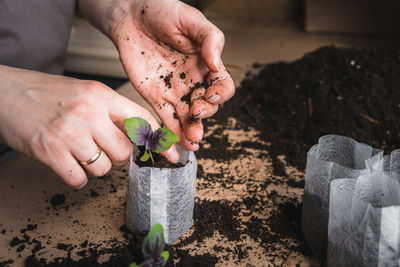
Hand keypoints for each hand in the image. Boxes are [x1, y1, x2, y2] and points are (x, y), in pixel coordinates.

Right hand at [0, 65, 178, 187]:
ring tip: (79, 151)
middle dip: (117, 157)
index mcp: (102, 95)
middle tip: (101, 149)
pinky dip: (76, 177)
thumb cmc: (49, 94)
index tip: (173, 156)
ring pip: (104, 168)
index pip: (143, 121)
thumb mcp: (87, 93)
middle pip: (124, 152)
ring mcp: (70, 132)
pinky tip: (66, 162)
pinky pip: (80, 179)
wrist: (6, 92)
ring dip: (95, 167)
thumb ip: (113, 113)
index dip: (161, 142)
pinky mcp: (51, 152)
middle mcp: (89, 112)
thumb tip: (141, 138)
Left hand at [108, 0, 234, 150]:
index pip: (222, 86)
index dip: (221, 94)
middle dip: (205, 114)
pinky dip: (173, 132)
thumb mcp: (192, 19)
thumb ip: (210, 40)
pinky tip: (179, 143)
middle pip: (207, 106)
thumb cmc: (163, 11)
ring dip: (192, 130)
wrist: (130, 16)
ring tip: (193, 139)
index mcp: (206, 64)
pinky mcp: (155, 97)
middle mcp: (193, 81)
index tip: (211, 94)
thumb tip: (216, 65)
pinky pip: (167, 118)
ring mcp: (174, 91)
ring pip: (188, 117)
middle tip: (196, 112)